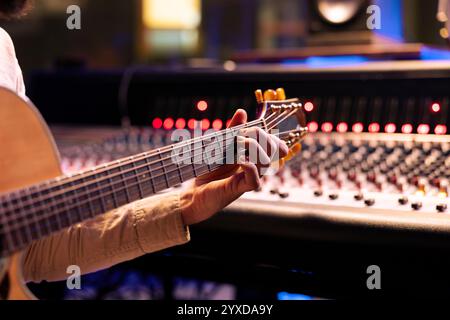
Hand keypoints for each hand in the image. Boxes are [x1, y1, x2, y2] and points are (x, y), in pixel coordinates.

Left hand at [180, 109, 288, 225]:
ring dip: (255, 148)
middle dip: (263, 138)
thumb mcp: (219, 146)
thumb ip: (232, 131)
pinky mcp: (236, 190)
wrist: (192, 194)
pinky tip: (240, 160)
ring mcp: (246, 180)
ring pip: (266, 164)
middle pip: (274, 153)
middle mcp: (253, 169)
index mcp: (252, 158)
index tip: (252, 129)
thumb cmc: (206, 172)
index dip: (272, 136)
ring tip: (239, 144)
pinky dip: (250, 167)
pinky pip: (254, 181)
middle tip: (244, 135)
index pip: (275, 147)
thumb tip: (242, 112)